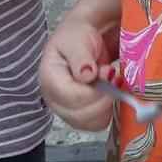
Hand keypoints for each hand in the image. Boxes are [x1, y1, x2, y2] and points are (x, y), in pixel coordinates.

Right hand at [38, 17, 118, 131]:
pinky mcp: (78, 115)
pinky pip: (96, 124)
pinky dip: (107, 112)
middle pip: (80, 115)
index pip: (72, 97)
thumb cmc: (76, 37)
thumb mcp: (77, 40)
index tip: (109, 73)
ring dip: (106, 106)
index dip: (95, 91)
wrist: (81, 42)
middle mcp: (53, 98)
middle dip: (103, 99)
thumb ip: (80, 57)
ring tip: (110, 84)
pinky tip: (109, 94)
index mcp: (49, 78)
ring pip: (89, 123)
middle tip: (112, 77)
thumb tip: (86, 76)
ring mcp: (65, 109)